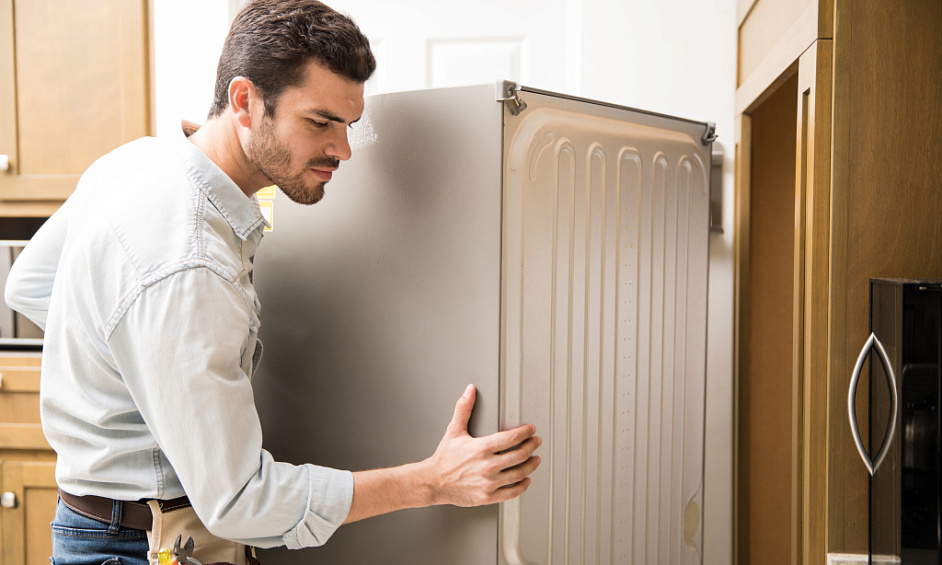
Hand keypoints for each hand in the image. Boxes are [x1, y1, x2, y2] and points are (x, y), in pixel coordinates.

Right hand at [423, 384, 541, 506]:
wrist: (433, 482)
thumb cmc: (444, 458)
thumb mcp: (454, 431)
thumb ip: (464, 409)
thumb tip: (470, 391)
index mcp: (481, 448)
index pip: (511, 438)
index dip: (525, 432)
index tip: (530, 430)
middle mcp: (487, 466)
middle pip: (520, 455)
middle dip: (532, 446)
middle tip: (536, 442)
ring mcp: (488, 483)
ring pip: (519, 473)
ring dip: (531, 465)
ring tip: (535, 459)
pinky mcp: (488, 496)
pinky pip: (512, 492)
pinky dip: (522, 486)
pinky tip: (525, 480)